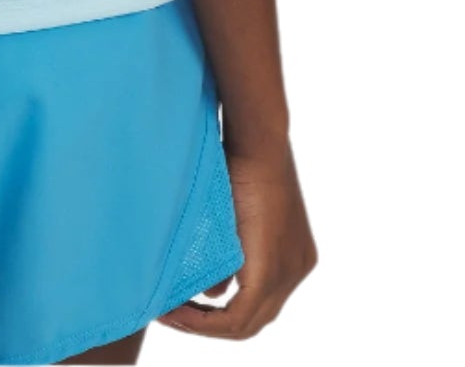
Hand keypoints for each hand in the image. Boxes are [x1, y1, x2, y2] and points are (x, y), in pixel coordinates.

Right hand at [156, 138, 316, 338]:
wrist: (256, 140)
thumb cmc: (239, 158)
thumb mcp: (232, 212)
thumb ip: (226, 253)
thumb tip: (210, 291)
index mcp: (293, 253)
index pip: (257, 300)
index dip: (219, 310)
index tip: (182, 303)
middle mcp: (297, 269)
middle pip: (253, 318)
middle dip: (208, 323)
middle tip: (170, 313)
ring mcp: (289, 274)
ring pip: (245, 323)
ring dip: (202, 324)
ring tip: (167, 313)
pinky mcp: (270, 273)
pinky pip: (237, 318)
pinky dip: (204, 321)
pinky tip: (176, 312)